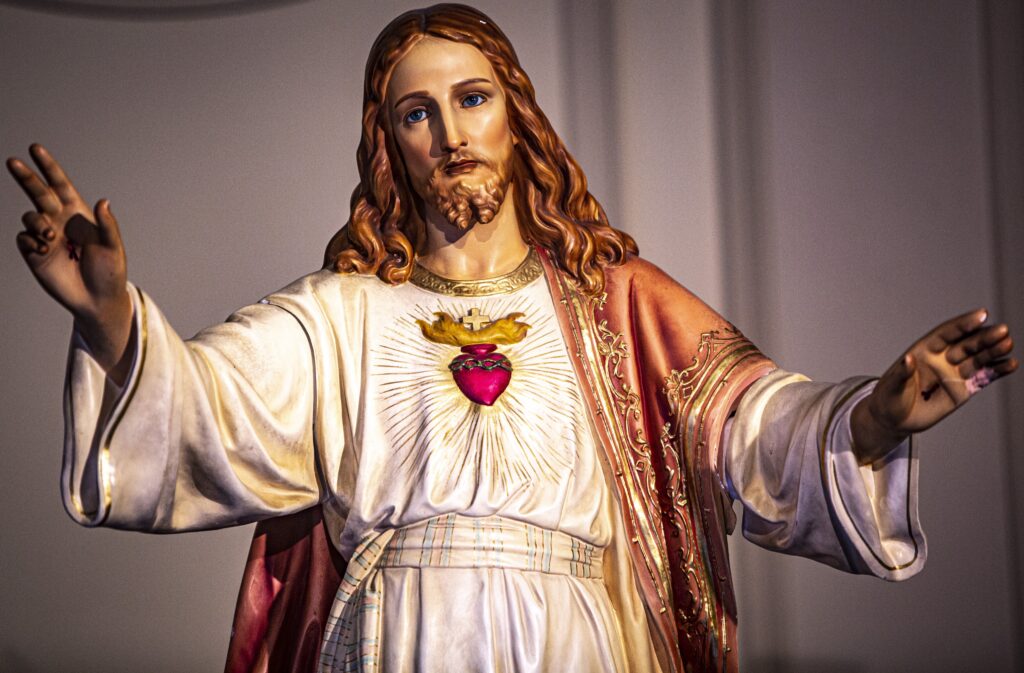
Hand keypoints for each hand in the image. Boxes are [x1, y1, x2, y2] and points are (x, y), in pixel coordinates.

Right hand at [8, 144, 132, 372]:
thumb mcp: (113, 247)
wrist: (97, 300)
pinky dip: (30, 241)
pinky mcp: (34, 254)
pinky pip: (23, 238)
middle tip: (13, 162)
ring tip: (50, 237)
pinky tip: (43, 250)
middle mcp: (59, 221)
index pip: (60, 185)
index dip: (48, 167)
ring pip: (30, 216)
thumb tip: (104, 202)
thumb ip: (107, 225)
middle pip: (38, 192)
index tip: (35, 148)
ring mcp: (45, 236)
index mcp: (79, 213)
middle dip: (27, 176)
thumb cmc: (110, 272)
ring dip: (36, 222)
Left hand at [851, 309, 1016, 463]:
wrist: (895, 419)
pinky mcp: (964, 389)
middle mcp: (942, 358)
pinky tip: (1010, 364)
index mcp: (924, 350)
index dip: (964, 324)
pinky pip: (983, 377)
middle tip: (1002, 330)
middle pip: (967, 344)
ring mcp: (954, 373)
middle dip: (984, 337)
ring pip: (978, 358)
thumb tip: (908, 359)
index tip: (981, 315)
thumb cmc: (889, 398)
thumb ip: (901, 373)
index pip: (947, 333)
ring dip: (994, 351)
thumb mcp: (891, 386)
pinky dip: (997, 370)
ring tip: (1008, 344)